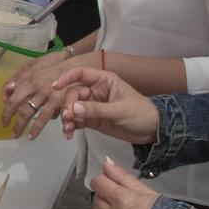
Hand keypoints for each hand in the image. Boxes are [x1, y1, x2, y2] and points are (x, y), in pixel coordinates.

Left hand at [0, 48, 86, 138]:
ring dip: (27, 128)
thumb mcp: (34, 65)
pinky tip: (35, 135)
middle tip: (10, 131)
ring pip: (36, 115)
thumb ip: (20, 77)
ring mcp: (50, 96)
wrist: (76, 63)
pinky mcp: (61, 101)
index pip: (13, 98)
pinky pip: (50, 117)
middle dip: (15, 122)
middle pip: (23, 109)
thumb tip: (7, 90)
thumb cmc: (55, 64)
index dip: (7, 110)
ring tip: (22, 136)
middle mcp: (38, 88)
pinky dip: (41, 126)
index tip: (4, 118)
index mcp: (29, 79)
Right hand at [6, 64, 159, 144]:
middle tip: (68, 118)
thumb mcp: (119, 110)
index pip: (81, 74)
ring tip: (67, 130)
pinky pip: (77, 120)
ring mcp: (93, 105)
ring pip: (73, 108)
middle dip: (68, 106)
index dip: (67, 78)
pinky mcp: (92, 119)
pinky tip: (69, 134)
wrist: (152, 131)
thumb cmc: (140, 113)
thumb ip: (96, 110)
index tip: (55, 87)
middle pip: (74, 94)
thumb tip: (73, 109)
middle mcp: (95, 90)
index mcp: (104, 80)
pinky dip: (71, 126)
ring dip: (68, 118)